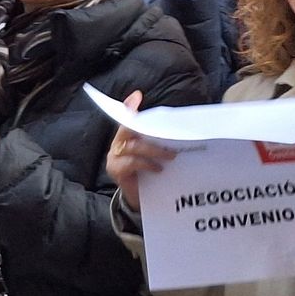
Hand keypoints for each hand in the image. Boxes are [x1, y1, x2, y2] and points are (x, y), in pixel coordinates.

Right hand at [105, 90, 177, 211]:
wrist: (140, 199)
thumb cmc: (150, 174)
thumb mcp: (156, 155)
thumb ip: (160, 142)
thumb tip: (180, 131)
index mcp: (127, 137)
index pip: (126, 118)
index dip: (128, 107)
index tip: (137, 96)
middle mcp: (117, 143)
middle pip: (128, 129)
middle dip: (147, 130)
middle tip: (170, 137)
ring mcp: (114, 156)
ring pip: (133, 146)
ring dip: (154, 150)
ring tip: (171, 156)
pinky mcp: (115, 170)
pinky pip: (131, 162)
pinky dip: (146, 164)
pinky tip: (158, 169)